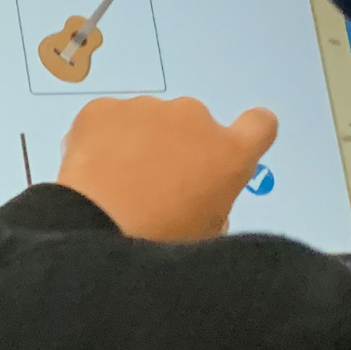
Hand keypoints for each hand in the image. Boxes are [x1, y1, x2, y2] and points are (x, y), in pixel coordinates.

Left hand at [56, 96, 277, 241]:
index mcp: (231, 153)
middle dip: (177, 146)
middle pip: (192, 124)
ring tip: (116, 182)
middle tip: (152, 184)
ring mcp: (146, 107)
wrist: (98, 229)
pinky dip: (101, 139)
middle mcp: (194, 118)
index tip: (225, 150)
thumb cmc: (163, 242)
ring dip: (138, 142)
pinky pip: (108, 120)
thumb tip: (199, 195)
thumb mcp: (208, 233)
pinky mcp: (102, 108)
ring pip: (147, 120)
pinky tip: (91, 170)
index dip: (246, 134)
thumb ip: (214, 202)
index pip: (259, 124)